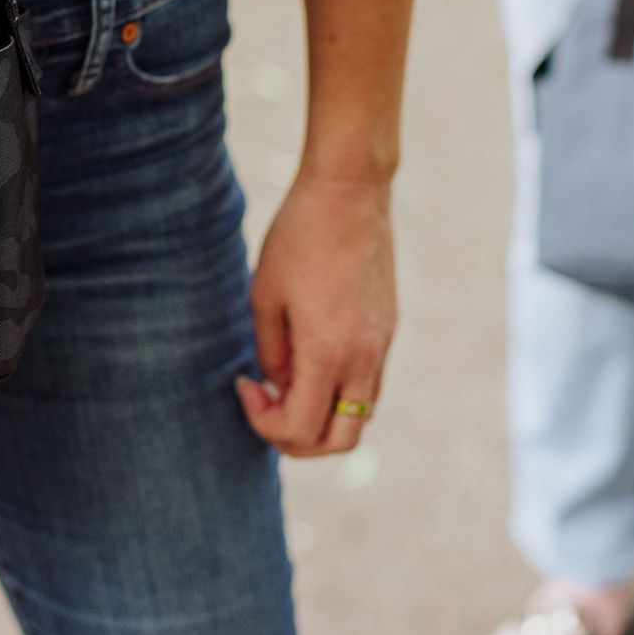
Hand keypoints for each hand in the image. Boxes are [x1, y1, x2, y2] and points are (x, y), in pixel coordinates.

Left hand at [236, 173, 396, 456]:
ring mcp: (382, 345)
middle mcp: (363, 358)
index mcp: (327, 353)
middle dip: (297, 441)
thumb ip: (271, 354)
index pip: (300, 431)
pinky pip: (367, 384)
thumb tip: (279, 388)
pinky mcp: (388, 329)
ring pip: (359, 416)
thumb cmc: (298, 237)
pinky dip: (338, 391)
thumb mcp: (265, 296)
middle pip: (339, 441)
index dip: (263, 422)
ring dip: (320, 416)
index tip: (245, 384)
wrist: (349, 193)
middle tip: (267, 408)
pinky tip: (309, 359)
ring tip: (286, 382)